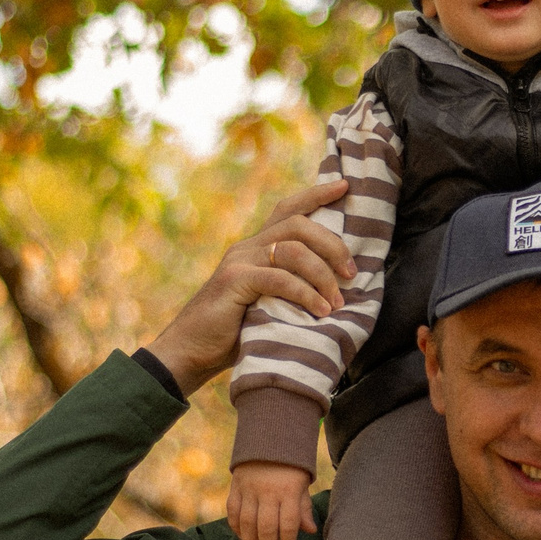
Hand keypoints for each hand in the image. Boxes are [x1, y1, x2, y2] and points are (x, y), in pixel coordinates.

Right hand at [146, 178, 353, 393]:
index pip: (288, 209)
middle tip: (351, 272)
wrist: (189, 353)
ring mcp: (239, 262)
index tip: (345, 186)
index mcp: (255, 248)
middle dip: (332, 245)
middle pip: (298, 224)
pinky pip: (279, 279)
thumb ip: (291, 289)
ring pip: (293, 250)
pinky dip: (305, 294)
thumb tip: (337, 293)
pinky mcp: (234, 281)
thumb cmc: (234, 335)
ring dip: (322, 275)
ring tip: (337, 302)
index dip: (316, 194)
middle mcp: (247, 247)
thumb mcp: (268, 304)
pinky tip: (320, 311)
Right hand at [228, 461, 316, 539]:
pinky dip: (236, 527)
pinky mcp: (235, 486)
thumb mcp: (302, 485)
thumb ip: (304, 507)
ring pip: (247, 522)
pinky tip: (242, 537)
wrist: (269, 439)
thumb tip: (310, 531)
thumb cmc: (290, 467)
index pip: (288, 524)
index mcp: (289, 491)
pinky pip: (233, 511)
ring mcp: (249, 489)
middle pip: (266, 527)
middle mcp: (268, 491)